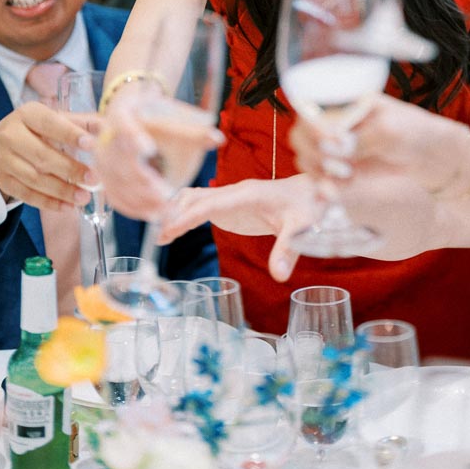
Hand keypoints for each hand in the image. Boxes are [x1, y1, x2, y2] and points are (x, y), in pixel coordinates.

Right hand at [0, 102, 95, 210]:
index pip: (50, 124)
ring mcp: (4, 160)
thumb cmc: (35, 130)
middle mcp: (11, 135)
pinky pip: (27, 195)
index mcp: (28, 114)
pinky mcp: (4, 181)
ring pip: (35, 179)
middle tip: (93, 179)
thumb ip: (81, 123)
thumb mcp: (53, 119)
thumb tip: (109, 129)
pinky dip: (49, 202)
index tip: (91, 145)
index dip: (70, 134)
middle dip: (70, 169)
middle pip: (42, 155)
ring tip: (84, 197)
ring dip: (62, 190)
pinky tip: (68, 206)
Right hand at [95, 84, 223, 219]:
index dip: (134, 136)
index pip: (124, 124)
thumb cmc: (159, 117)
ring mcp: (102, 160)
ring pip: (118, 184)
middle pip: (121, 161)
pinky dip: (134, 208)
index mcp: (122, 113)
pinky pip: (116, 197)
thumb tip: (216, 140)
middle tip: (166, 197)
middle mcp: (106, 137)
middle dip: (144, 182)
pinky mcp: (104, 179)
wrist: (138, 116)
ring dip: (141, 200)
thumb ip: (195, 131)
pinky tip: (154, 214)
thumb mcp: (175, 117)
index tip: (149, 148)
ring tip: (165, 211)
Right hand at [161, 175, 319, 280]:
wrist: (313, 193)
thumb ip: (288, 249)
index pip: (209, 203)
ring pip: (193, 197)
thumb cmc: (309, 207)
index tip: (166, 231)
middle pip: (194, 197)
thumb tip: (278, 276)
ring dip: (175, 211)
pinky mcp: (230, 204)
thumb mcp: (302, 227)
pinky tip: (174, 230)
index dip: (186, 217)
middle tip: (156, 238)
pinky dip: (184, 214)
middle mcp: (234, 192)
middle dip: (173, 213)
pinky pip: (200, 205)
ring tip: (159, 236)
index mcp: (247, 194)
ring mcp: (230, 196)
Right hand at [291, 92, 464, 193]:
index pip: (311, 108)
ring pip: (306, 158)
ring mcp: (336, 149)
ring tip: (347, 176)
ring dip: (318, 171)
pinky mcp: (341, 174)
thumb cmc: (415, 132)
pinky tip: (337, 193)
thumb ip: (362, 138)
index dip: (314, 126)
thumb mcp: (391, 130)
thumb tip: (333, 149)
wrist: (435, 160)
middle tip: (340, 165)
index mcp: (344, 101)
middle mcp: (335, 123)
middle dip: (314, 151)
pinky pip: (320, 180)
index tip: (333, 141)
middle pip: (301, 134)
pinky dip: (324, 188)